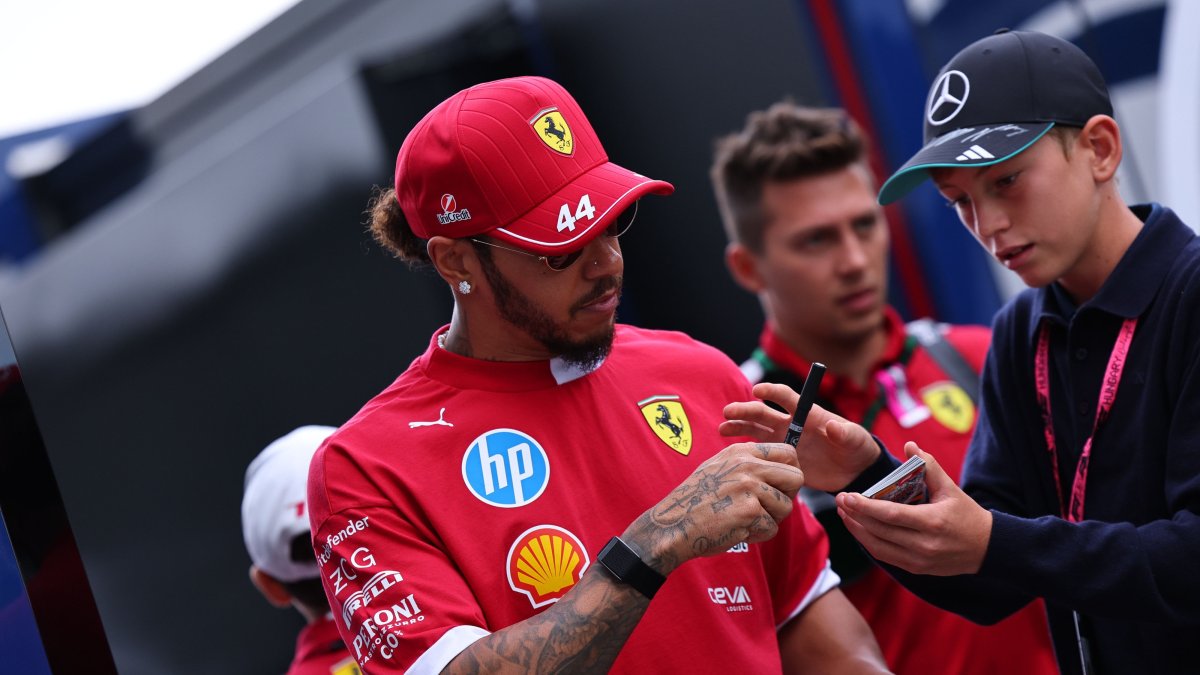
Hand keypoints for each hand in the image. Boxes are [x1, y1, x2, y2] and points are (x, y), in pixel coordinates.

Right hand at [622, 442, 803, 574]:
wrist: (673, 525)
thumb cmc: (696, 501)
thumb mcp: (719, 468)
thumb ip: (749, 465)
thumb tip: (783, 470)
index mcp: (741, 452)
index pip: (788, 453)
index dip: (790, 473)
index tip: (781, 487)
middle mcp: (747, 465)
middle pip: (796, 478)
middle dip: (788, 497)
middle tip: (769, 508)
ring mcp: (749, 487)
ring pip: (786, 507)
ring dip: (770, 520)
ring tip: (746, 521)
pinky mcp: (750, 511)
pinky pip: (772, 528)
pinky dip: (757, 535)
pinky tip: (737, 531)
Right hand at [721, 382, 880, 490]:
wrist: (855, 472)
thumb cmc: (857, 448)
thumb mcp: (856, 439)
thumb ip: (845, 432)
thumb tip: (834, 426)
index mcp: (808, 414)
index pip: (786, 398)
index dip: (772, 392)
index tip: (757, 391)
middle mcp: (791, 425)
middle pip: (763, 413)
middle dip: (745, 410)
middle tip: (728, 412)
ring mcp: (784, 443)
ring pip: (756, 432)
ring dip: (739, 427)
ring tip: (722, 428)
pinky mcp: (782, 461)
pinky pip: (761, 455)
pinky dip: (747, 452)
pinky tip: (732, 453)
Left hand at [835, 442, 991, 575]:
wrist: (986, 549)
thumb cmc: (967, 514)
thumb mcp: (951, 488)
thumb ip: (928, 466)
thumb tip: (908, 445)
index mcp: (932, 522)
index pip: (890, 515)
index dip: (865, 507)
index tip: (847, 496)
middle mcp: (924, 544)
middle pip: (880, 531)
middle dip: (855, 516)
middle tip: (839, 500)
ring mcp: (919, 560)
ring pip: (878, 547)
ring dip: (857, 531)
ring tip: (844, 514)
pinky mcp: (916, 569)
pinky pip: (885, 556)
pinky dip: (869, 543)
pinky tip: (859, 529)